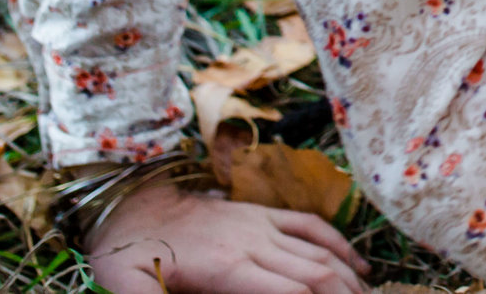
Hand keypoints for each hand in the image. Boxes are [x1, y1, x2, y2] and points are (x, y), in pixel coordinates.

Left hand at [86, 180, 372, 293]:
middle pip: (316, 276)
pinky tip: (358, 266)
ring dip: (349, 280)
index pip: (292, 293)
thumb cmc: (129, 254)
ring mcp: (261, 225)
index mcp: (228, 269)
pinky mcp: (261, 213)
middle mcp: (254, 245)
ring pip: (320, 253)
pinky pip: (310, 226)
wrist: (131, 202)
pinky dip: (339, 245)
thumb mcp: (127, 288)